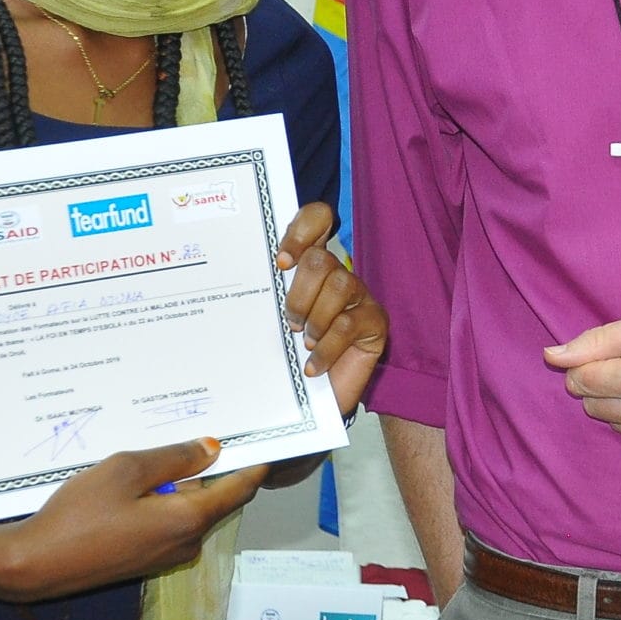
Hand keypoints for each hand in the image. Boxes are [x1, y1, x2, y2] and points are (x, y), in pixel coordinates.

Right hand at [0, 437, 266, 602]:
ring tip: (152, 454)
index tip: (264, 438)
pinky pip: (167, 522)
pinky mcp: (145, 559)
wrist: (34, 564)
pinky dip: (160, 500)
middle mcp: (186, 543)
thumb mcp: (126, 470)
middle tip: (195, 432)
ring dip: (178, 483)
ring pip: (187, 509)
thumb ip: (173, 457)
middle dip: (208, 468)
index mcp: (189, 520)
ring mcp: (166, 556)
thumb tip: (212, 449)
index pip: (240, 488)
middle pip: (213, 497)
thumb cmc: (79, 514)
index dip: (254, 462)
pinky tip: (133, 484)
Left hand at [275, 203, 387, 421]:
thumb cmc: (291, 356)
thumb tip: (245, 279)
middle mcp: (339, 274)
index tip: (282, 263)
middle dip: (299, 293)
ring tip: (304, 341)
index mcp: (312, 266)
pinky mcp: (375, 322)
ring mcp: (360, 296)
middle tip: (290, 322)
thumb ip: (272, 294)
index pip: (318, 219)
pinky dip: (325, 348)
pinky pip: (349, 325)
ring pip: (340, 285)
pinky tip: (312, 366)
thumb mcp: (275, 320)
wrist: (314, 400)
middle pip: (321, 259)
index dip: (301, 230)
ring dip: (315, 318)